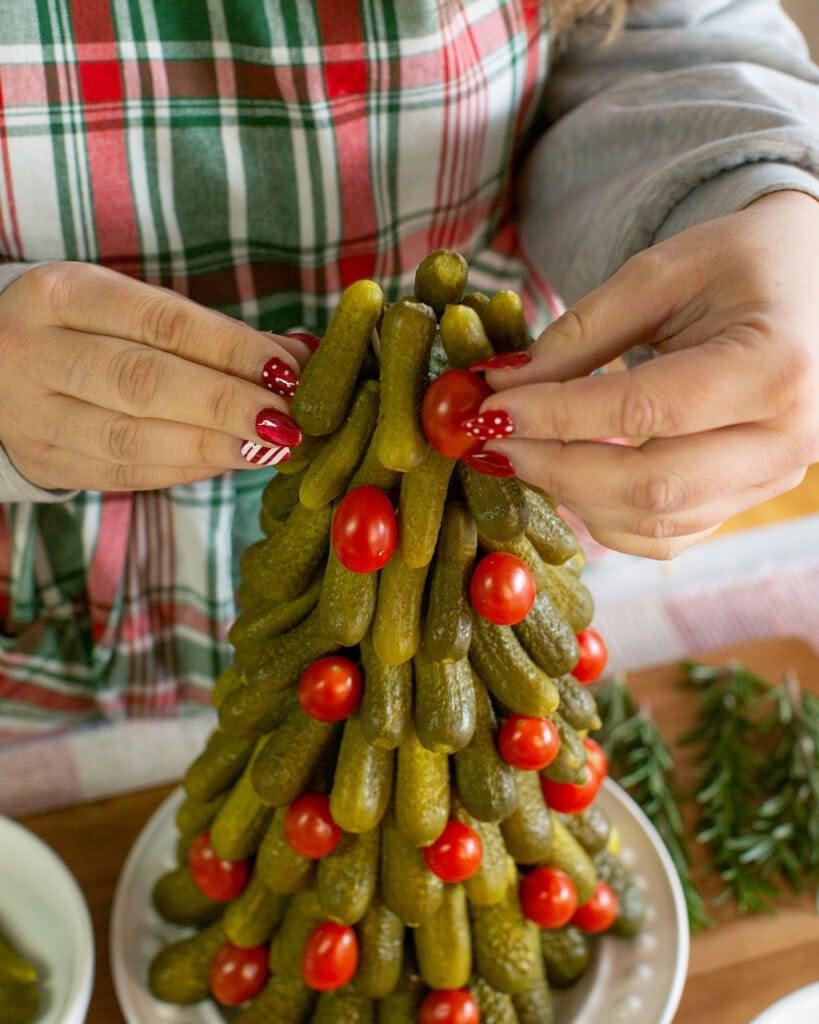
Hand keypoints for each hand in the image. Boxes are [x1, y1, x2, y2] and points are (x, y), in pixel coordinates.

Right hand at [0, 262, 313, 491]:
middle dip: (225, 404)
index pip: (160, 322)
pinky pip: (124, 474)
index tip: (290, 371)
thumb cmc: (84, 329)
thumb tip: (301, 355)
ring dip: (212, 447)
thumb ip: (210, 332)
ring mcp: (32, 413)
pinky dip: (185, 470)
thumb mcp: (129, 307)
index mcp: (61, 294)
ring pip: (131, 439)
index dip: (232, 350)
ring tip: (270, 448)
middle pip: (142, 383)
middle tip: (287, 422)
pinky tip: (228, 462)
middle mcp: (35, 352)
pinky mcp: (43, 461)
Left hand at [466, 190, 818, 557]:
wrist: (814, 287)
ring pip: (656, 521)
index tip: (490, 408)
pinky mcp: (751, 500)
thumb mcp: (664, 272)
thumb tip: (505, 387)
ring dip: (573, 496)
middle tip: (490, 443)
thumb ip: (584, 332)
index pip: (645, 409)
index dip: (558, 415)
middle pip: (650, 483)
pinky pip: (669, 536)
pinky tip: (567, 480)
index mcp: (774, 366)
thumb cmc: (744, 264)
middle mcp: (786, 438)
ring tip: (519, 456)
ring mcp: (774, 480)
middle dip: (554, 467)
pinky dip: (607, 519)